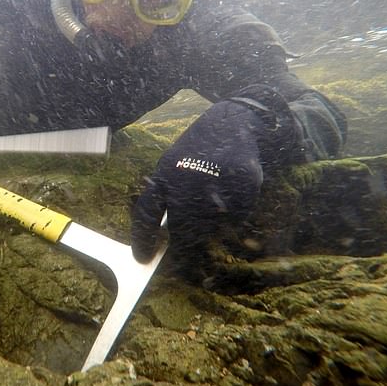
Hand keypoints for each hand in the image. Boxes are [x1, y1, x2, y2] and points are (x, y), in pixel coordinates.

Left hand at [131, 100, 266, 262]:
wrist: (231, 124)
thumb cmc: (195, 154)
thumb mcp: (172, 167)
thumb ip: (166, 199)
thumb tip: (162, 242)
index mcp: (164, 174)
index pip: (146, 213)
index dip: (142, 239)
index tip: (142, 259)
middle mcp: (189, 177)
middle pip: (183, 229)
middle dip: (184, 248)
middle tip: (186, 261)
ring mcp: (218, 180)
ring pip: (213, 227)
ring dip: (212, 231)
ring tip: (214, 211)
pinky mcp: (244, 182)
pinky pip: (237, 218)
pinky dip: (234, 217)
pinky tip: (232, 199)